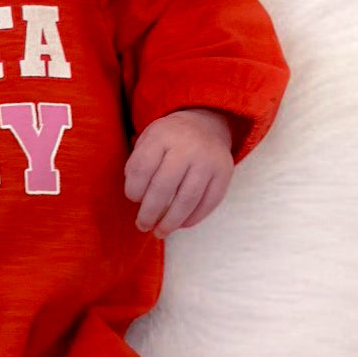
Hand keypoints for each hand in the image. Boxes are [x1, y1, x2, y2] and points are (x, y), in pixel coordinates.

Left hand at [123, 108, 234, 236]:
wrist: (205, 124)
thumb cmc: (169, 140)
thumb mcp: (148, 140)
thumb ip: (138, 165)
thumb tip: (138, 198)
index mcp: (162, 135)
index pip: (142, 167)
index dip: (133, 189)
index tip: (133, 198)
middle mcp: (187, 146)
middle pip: (164, 186)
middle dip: (150, 212)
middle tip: (142, 225)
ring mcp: (208, 160)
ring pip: (188, 199)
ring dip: (171, 221)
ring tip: (160, 232)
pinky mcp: (224, 172)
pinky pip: (209, 202)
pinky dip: (193, 218)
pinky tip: (181, 224)